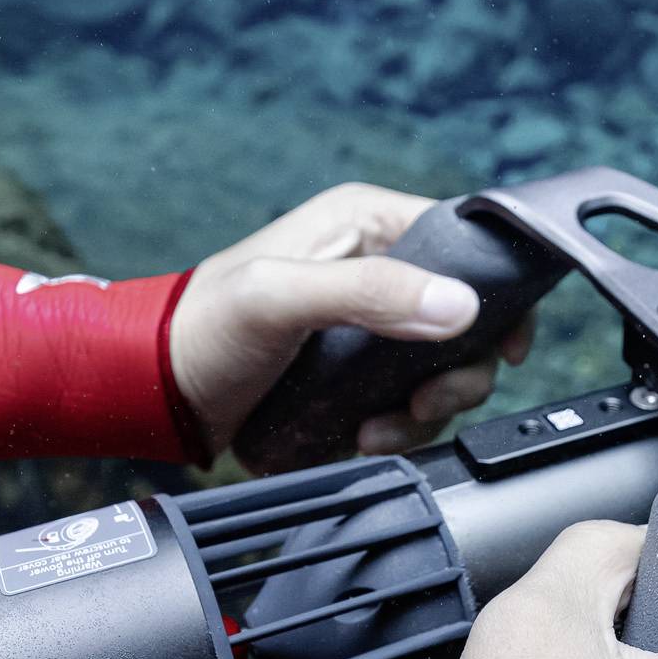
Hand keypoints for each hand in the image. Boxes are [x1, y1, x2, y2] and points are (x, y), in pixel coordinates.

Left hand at [169, 184, 531, 466]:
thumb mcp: (279, 299)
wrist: (155, 391)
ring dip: (425, 409)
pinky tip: (364, 435)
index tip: (502, 344)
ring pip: (443, 366)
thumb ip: (368, 293)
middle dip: (457, 372)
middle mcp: (375, 266)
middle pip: (465, 317)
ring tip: (379, 428)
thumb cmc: (200, 329)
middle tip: (427, 403)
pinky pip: (409, 398)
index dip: (497, 292)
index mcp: (364, 222)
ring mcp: (369, 323)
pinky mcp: (357, 371)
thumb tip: (458, 305)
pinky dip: (400, 425)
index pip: (466, 240)